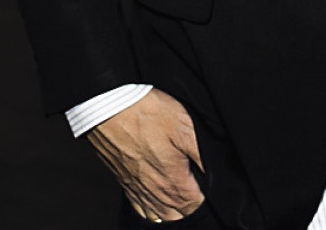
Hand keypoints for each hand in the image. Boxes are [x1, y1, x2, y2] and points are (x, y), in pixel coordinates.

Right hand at [87, 88, 204, 221]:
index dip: (209, 194)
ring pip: (161, 216)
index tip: (212, 181)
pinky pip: (142, 210)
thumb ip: (203, 155)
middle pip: (180, 215)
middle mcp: (155, 193)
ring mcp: (138, 190)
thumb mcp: (185, 127)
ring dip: (174, 210)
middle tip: (199, 185)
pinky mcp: (126, 183)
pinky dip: (153, 210)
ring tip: (183, 194)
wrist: (109, 109)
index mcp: (173, 182)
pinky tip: (160, 199)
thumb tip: (217, 174)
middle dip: (192, 204)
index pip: (198, 205)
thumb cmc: (146, 114)